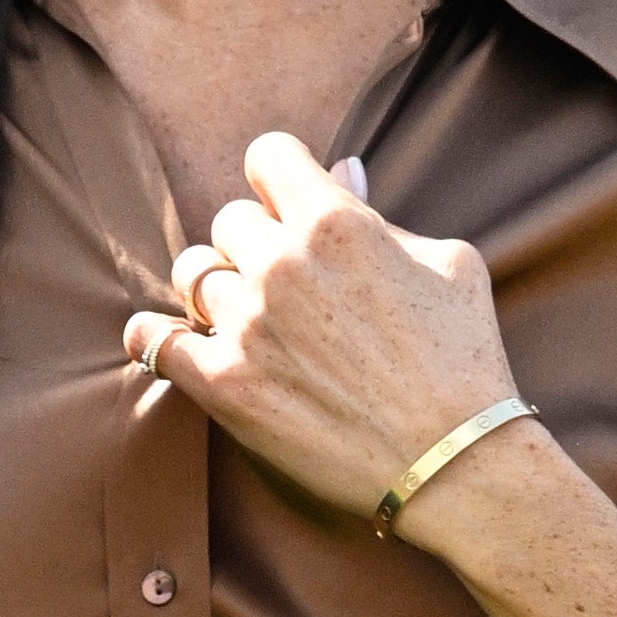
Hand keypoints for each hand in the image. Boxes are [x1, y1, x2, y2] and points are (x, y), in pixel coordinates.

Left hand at [126, 142, 521, 526]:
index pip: (267, 156)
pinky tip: (170, 339)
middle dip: (254, 244)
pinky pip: (152, 340)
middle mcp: (281, 265)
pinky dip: (154, 336)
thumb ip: (380, 215)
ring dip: (216, 292)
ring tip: (248, 320)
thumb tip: (341, 169)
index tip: (287, 206)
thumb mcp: (447, 264)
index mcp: (335, 222)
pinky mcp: (223, 384)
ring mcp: (246, 325)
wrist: (453, 460)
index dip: (278, 179)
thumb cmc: (464, 359)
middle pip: (228, 220)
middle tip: (283, 283)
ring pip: (193, 275)